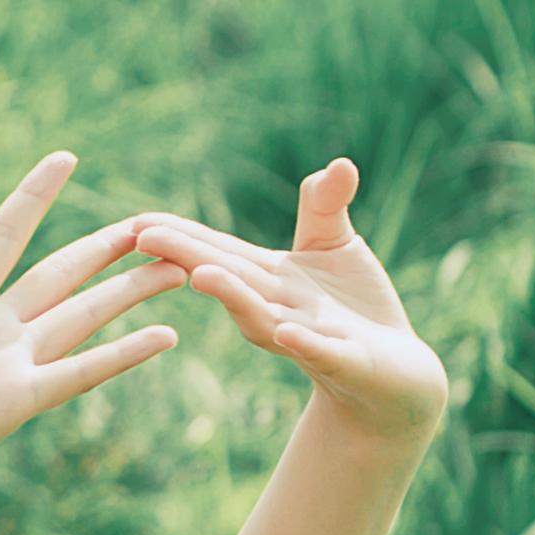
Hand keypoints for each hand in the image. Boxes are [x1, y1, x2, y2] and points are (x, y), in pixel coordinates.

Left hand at [0, 152, 186, 529]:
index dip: (32, 198)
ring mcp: (6, 365)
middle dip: (104, 246)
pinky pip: (77, 373)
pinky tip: (165, 335)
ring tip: (178, 266)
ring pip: (82, 314)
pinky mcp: (13, 402)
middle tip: (152, 220)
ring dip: (129, 290)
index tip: (65, 158)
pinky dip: (121, 354)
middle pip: (60, 273)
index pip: (2, 237)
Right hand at [117, 161, 452, 451]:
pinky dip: (303, 342)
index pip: (217, 251)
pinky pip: (321, 351)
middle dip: (187, 257)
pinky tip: (287, 331)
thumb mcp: (337, 246)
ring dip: (232, 297)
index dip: (179, 235)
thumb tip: (337, 162)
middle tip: (142, 236)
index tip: (137, 220)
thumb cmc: (356, 308)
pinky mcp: (347, 361)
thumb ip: (325, 205)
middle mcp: (275, 309)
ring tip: (202, 275)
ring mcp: (307, 338)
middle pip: (228, 277)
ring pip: (262, 317)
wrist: (396, 372)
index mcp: (266, 279)